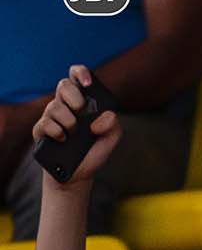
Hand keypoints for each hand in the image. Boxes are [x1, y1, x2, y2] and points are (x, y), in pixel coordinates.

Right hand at [31, 67, 120, 185]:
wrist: (78, 176)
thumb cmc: (92, 153)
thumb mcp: (110, 140)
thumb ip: (113, 125)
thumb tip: (105, 116)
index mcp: (81, 102)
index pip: (76, 76)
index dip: (81, 73)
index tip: (88, 83)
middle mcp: (64, 105)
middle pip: (64, 84)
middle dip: (75, 98)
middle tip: (82, 112)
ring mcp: (51, 116)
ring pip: (56, 106)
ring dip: (69, 122)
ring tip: (74, 135)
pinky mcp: (40, 130)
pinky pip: (46, 123)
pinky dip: (58, 132)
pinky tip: (63, 140)